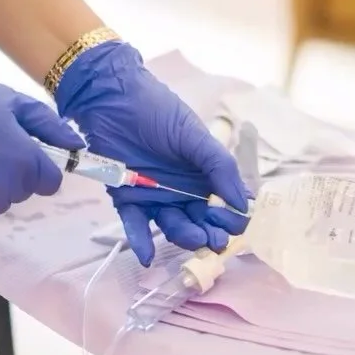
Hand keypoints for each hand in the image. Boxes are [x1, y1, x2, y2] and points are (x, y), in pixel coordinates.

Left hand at [55, 41, 251, 264]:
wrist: (110, 97)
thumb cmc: (156, 110)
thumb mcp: (194, 135)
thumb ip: (219, 165)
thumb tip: (243, 202)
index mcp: (204, 175)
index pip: (226, 205)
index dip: (231, 217)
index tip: (230, 219)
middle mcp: (183, 191)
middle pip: (202, 222)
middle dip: (210, 233)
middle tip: (213, 240)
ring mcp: (156, 197)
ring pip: (173, 227)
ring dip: (183, 235)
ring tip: (191, 237)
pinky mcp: (127, 200)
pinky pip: (136, 226)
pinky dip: (141, 242)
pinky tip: (146, 256)